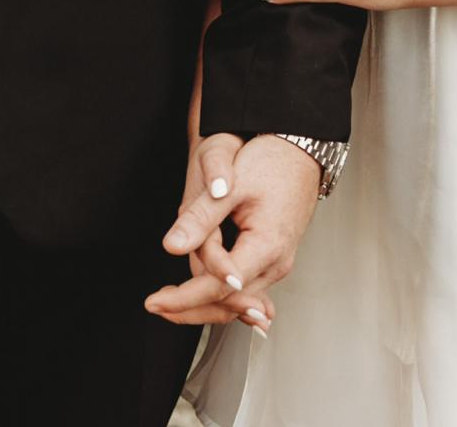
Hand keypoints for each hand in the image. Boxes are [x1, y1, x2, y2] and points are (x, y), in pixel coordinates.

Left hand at [145, 134, 319, 331]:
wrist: (301, 149)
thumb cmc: (271, 161)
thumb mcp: (231, 185)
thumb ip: (201, 217)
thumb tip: (173, 246)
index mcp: (266, 246)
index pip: (218, 287)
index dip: (184, 298)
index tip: (155, 301)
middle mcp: (277, 262)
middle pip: (228, 303)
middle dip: (189, 309)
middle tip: (155, 306)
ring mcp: (278, 262)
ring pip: (237, 300)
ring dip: (204, 304)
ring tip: (170, 303)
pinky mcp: (275, 257)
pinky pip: (248, 288)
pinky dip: (224, 298)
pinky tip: (204, 304)